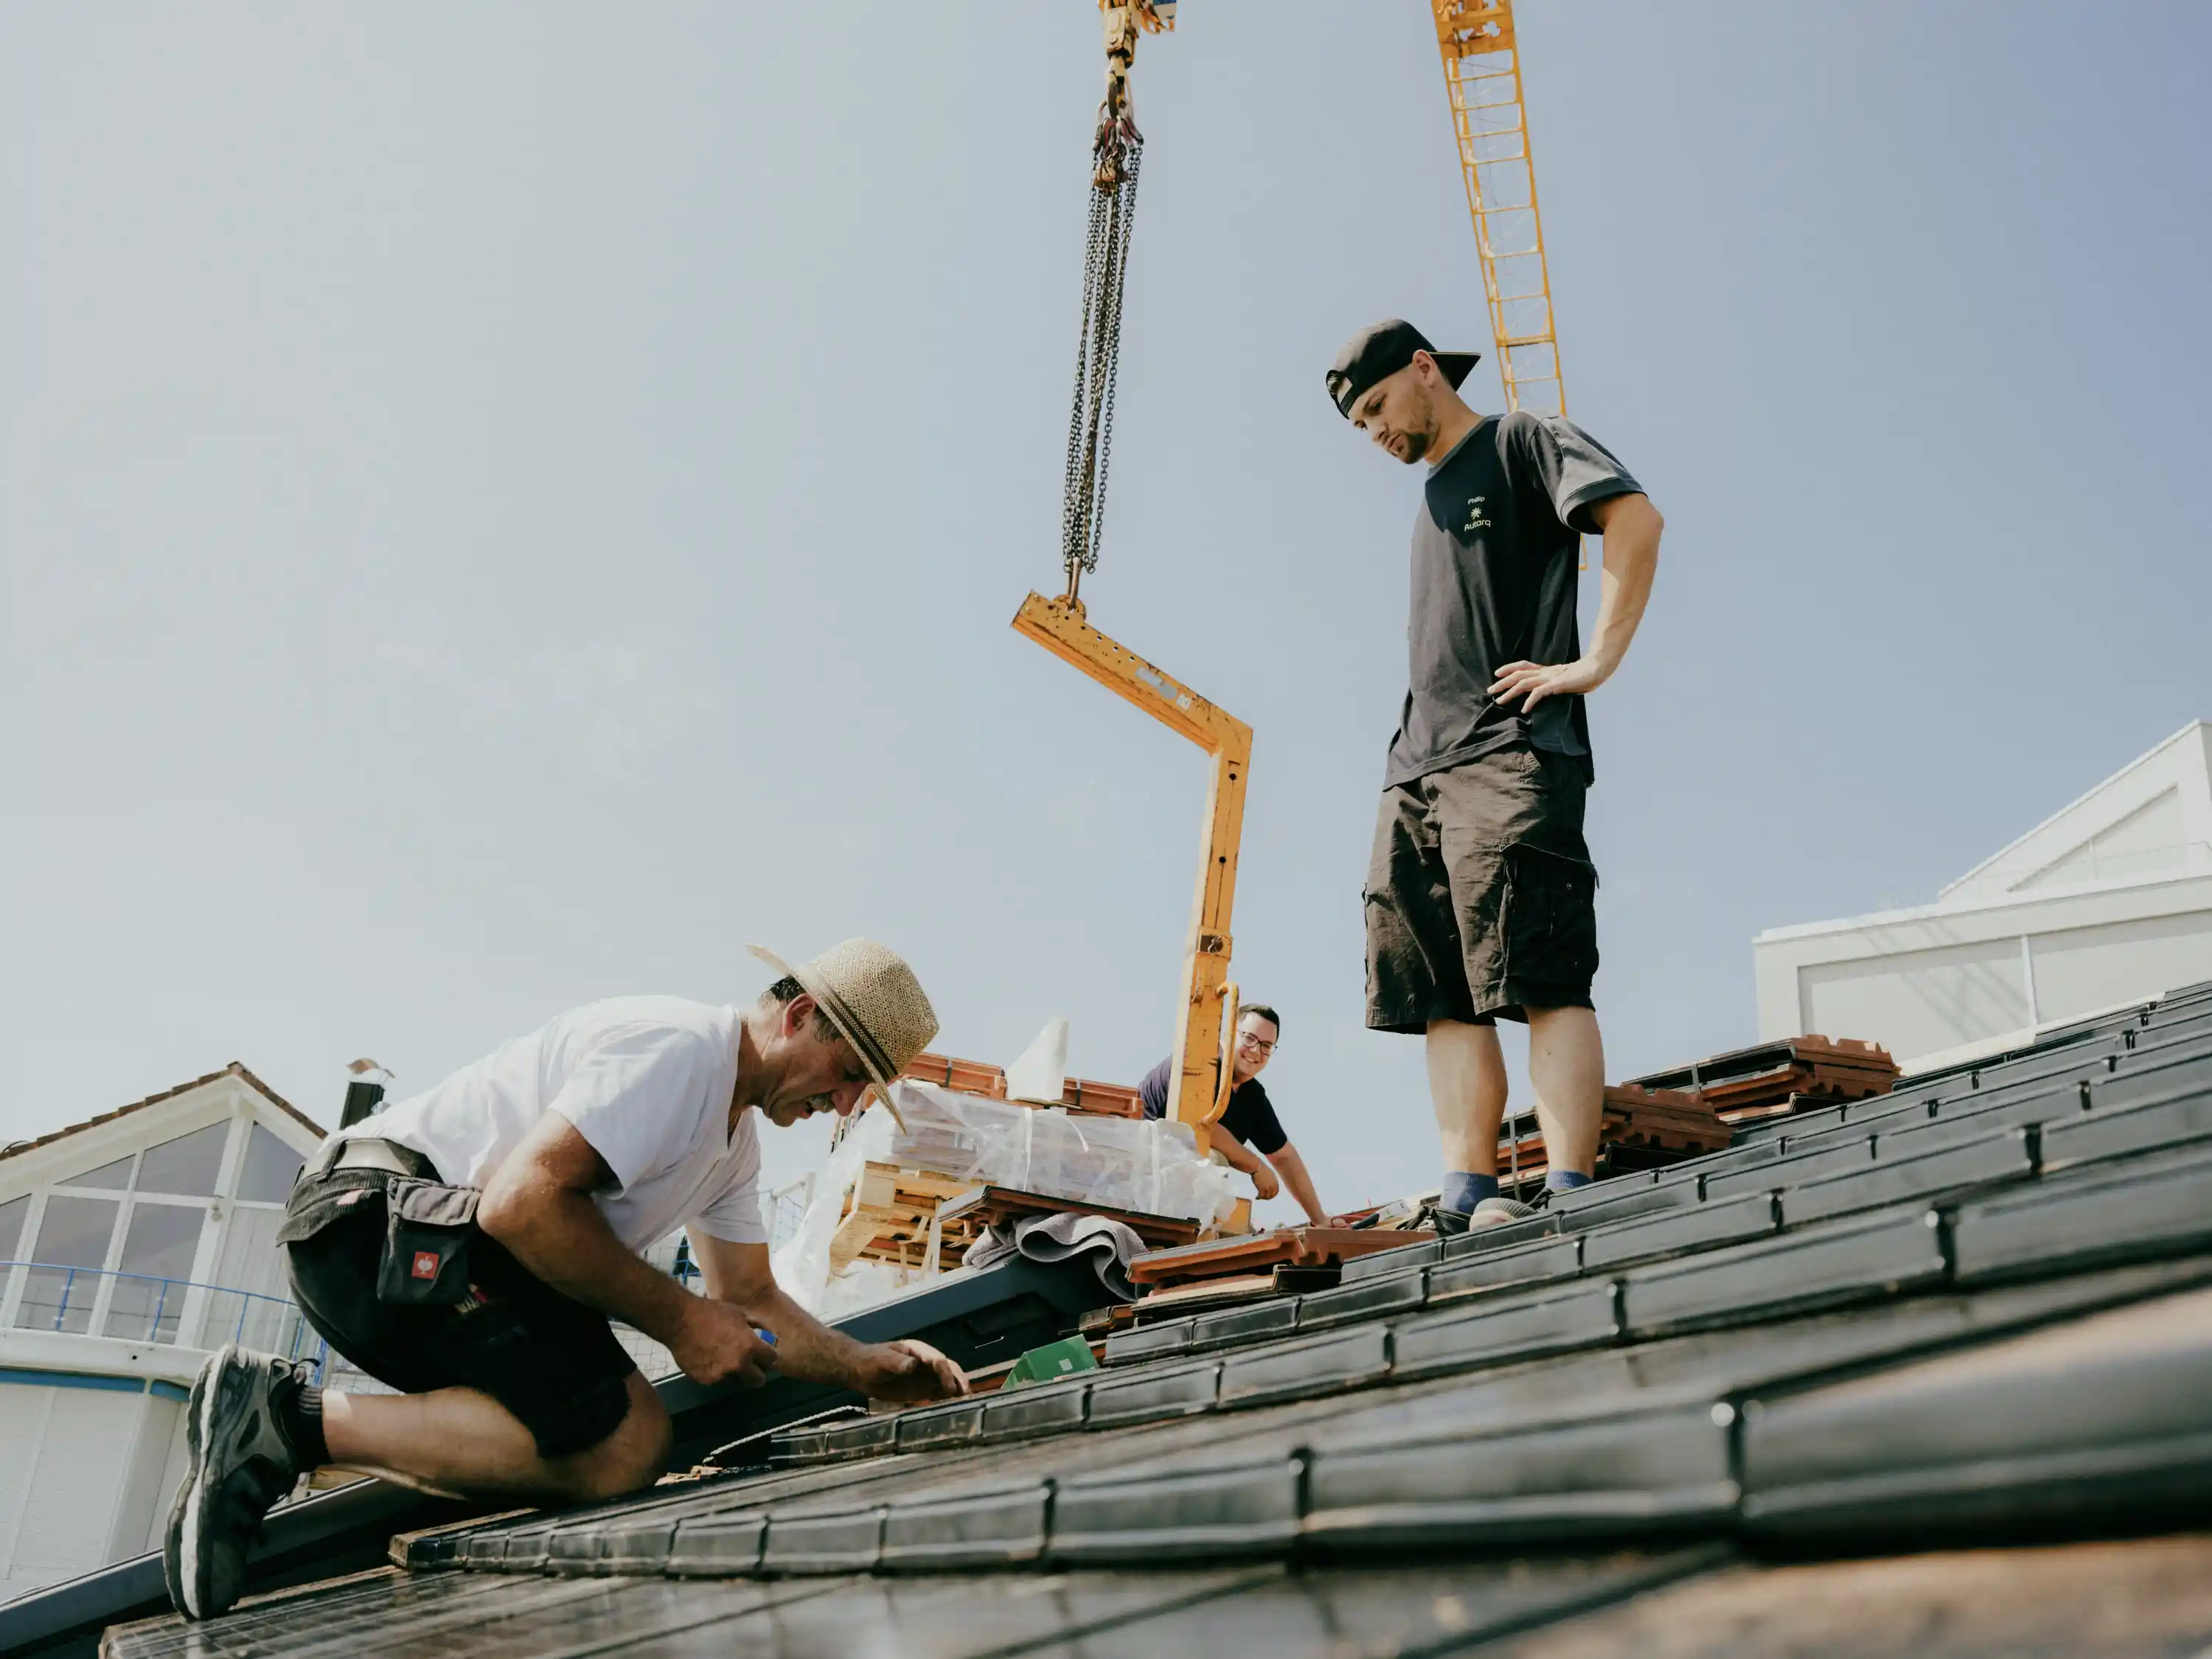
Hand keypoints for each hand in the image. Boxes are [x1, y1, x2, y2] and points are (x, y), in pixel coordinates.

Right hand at [667, 1297, 775, 1389]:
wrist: (680, 1320)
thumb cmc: (711, 1312)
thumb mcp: (739, 1314)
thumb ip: (753, 1327)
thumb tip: (764, 1333)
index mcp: (750, 1347)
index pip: (772, 1360)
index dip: (768, 1356)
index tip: (764, 1354)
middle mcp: (738, 1365)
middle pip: (758, 1380)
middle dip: (756, 1373)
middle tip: (749, 1365)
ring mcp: (721, 1375)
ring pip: (735, 1381)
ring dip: (734, 1373)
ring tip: (723, 1359)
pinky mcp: (705, 1381)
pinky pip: (716, 1380)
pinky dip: (715, 1373)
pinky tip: (707, 1360)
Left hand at [865, 1338, 968, 1402]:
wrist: (861, 1371)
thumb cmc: (870, 1361)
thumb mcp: (881, 1360)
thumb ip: (896, 1362)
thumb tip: (912, 1365)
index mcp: (918, 1351)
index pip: (938, 1360)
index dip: (945, 1373)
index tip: (949, 1388)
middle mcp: (927, 1362)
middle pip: (949, 1369)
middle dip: (958, 1380)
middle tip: (966, 1394)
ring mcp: (925, 1376)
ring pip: (947, 1381)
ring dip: (957, 1390)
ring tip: (966, 1403)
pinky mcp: (922, 1389)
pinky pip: (939, 1393)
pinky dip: (948, 1399)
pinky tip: (954, 1408)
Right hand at [1250, 1162, 1281, 1200]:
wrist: (1256, 1166)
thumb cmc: (1260, 1166)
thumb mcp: (1268, 1172)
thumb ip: (1270, 1178)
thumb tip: (1267, 1180)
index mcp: (1275, 1180)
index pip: (1276, 1190)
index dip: (1273, 1194)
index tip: (1269, 1195)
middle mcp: (1273, 1184)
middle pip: (1272, 1195)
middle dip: (1268, 1197)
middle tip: (1264, 1198)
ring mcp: (1268, 1187)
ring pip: (1267, 1196)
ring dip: (1263, 1198)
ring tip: (1259, 1197)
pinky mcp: (1262, 1188)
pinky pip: (1261, 1196)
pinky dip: (1259, 1197)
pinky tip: (1256, 1197)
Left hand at [1489, 656, 1607, 712]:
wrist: (1598, 668)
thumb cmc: (1585, 675)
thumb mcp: (1566, 681)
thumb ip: (1556, 686)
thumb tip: (1550, 692)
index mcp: (1547, 670)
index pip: (1524, 666)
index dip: (1509, 668)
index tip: (1497, 673)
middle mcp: (1545, 672)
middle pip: (1518, 674)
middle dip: (1502, 682)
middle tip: (1490, 691)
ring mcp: (1550, 678)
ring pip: (1523, 683)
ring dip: (1510, 692)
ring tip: (1499, 701)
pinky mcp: (1556, 685)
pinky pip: (1538, 693)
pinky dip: (1529, 701)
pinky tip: (1524, 710)